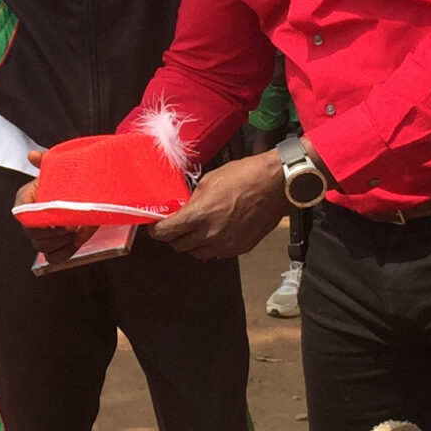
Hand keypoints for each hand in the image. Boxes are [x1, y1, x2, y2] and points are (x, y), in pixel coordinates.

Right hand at [13, 150, 84, 262]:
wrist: (84, 192)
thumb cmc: (66, 179)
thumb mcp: (57, 168)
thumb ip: (46, 160)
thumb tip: (32, 155)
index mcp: (26, 200)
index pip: (22, 214)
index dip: (35, 219)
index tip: (52, 216)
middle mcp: (30, 220)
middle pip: (31, 235)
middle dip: (52, 233)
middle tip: (71, 225)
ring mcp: (41, 235)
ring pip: (42, 248)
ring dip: (60, 243)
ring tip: (76, 232)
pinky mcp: (54, 246)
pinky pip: (54, 258)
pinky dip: (64, 254)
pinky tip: (76, 243)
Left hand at [150, 151, 289, 260]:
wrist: (275, 185)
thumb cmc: (244, 176)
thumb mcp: (209, 181)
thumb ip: (193, 200)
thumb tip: (184, 209)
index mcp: (199, 215)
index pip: (166, 233)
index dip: (157, 231)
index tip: (155, 227)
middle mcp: (211, 234)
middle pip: (178, 246)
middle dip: (173, 236)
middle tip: (175, 226)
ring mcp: (226, 244)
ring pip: (197, 253)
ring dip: (192, 244)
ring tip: (196, 230)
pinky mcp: (240, 248)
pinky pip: (216, 253)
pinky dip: (211, 246)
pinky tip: (215, 232)